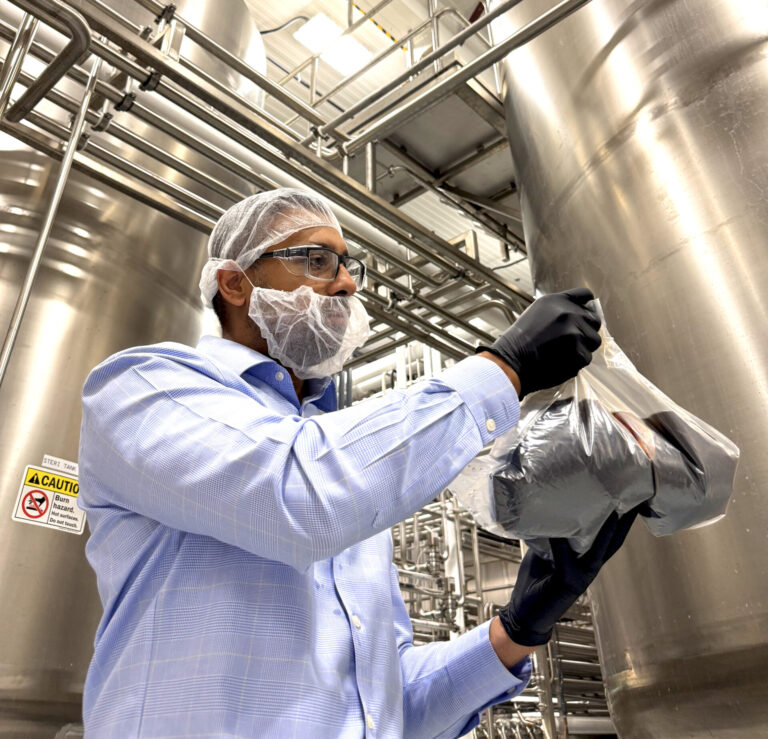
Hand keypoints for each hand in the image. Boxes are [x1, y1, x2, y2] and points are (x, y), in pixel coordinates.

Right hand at [479, 288, 601, 398]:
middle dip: (586, 331)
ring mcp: (575, 333)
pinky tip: (560, 362)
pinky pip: (587, 358)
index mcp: (558, 301)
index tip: (585, 316)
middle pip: (595, 320)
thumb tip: (580, 315)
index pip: (585, 295)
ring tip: (564, 353)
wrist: (512, 361)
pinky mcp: (579, 352)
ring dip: (583, 348)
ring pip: (594, 341)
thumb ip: (559, 311)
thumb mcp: (537, 313)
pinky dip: (576, 363)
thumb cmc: (520, 341)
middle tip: (571, 342)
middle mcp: (570, 313)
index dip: (587, 307)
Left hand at [498, 508, 639, 646]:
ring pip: (601, 548)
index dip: (620, 520)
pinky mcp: (569, 582)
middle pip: (614, 541)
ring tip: (615, 508)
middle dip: (626, 521)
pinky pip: (568, 556)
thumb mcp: (544, 553)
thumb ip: (553, 535)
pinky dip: (566, 541)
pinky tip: (567, 524)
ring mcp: (582, 576)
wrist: (524, 615)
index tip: (626, 497)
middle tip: (634, 499)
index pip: (608, 537)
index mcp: (586, 559)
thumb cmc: (535, 582)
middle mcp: (590, 567)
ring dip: (608, 529)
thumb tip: (550, 509)